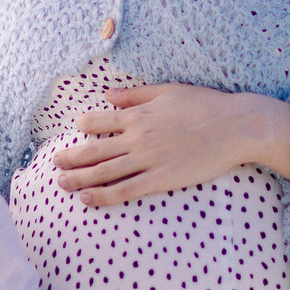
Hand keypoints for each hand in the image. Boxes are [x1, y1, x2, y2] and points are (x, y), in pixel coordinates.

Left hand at [51, 84, 289, 204]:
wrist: (236, 126)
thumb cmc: (206, 105)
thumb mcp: (167, 91)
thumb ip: (135, 96)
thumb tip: (107, 96)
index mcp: (138, 114)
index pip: (98, 121)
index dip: (83, 127)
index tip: (75, 133)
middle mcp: (137, 137)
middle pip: (93, 149)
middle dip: (70, 157)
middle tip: (53, 164)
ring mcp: (148, 159)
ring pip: (103, 172)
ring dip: (78, 178)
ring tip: (59, 183)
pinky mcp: (162, 179)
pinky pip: (125, 189)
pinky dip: (103, 195)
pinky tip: (85, 199)